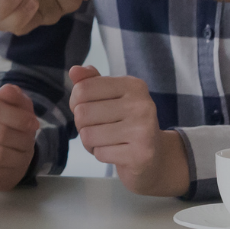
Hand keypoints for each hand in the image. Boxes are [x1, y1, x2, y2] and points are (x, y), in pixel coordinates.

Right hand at [0, 85, 39, 190]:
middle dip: (20, 139)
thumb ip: (14, 96)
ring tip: (23, 153)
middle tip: (29, 141)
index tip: (33, 123)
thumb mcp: (15, 105)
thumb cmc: (6, 122)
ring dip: (17, 156)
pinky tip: (11, 164)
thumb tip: (8, 90)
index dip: (16, 117)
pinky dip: (8, 169)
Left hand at [68, 65, 188, 196]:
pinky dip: (101, 155)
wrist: (155, 157)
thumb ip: (91, 81)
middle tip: (99, 129)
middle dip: (83, 126)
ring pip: (88, 135)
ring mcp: (143, 130)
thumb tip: (74, 70)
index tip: (90, 109)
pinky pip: (99, 153)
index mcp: (133, 85)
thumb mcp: (111, 97)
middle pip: (82, 113)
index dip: (76, 103)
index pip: (83, 89)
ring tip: (107, 141)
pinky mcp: (140, 154)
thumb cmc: (126, 123)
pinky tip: (116, 153)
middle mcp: (141, 104)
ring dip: (90, 143)